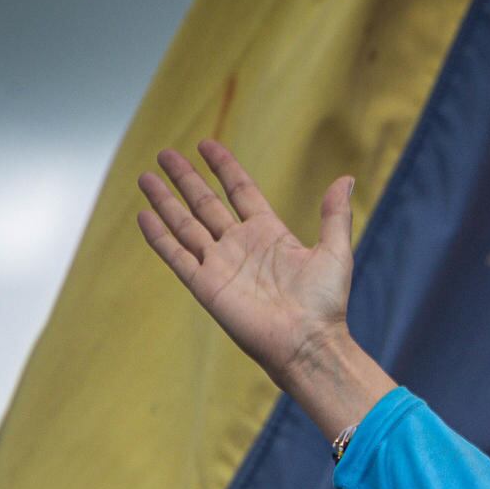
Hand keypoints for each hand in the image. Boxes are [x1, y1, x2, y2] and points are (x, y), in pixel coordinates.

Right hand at [136, 139, 354, 386]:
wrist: (308, 343)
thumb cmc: (325, 304)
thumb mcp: (335, 252)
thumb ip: (334, 214)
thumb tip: (345, 178)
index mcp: (269, 234)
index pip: (239, 191)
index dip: (223, 167)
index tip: (206, 145)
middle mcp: (240, 247)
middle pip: (205, 204)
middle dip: (185, 178)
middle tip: (164, 154)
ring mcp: (220, 266)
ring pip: (185, 225)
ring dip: (165, 202)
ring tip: (145, 177)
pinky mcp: (206, 287)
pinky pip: (177, 257)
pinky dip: (159, 237)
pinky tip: (143, 215)